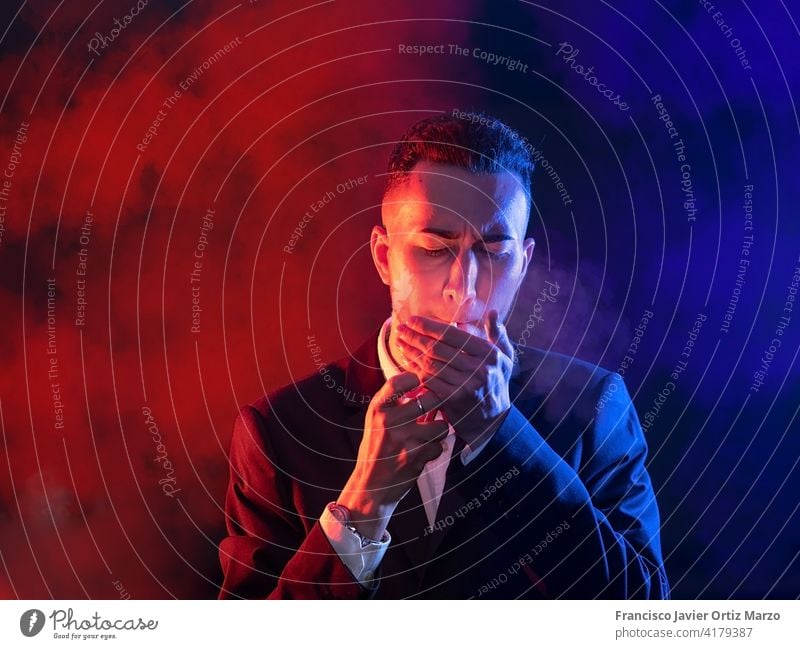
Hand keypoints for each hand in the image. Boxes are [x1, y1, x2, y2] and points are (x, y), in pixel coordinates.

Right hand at [338, 372, 448, 539]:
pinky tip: (423, 452)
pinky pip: (439, 446)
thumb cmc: (375, 449)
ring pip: (440, 425)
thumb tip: (420, 384)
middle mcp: (389, 421)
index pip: (397, 382)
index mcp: (377, 409)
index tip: (418, 382)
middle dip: (435, 405)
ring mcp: (404, 440)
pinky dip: (435, 450)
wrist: (370, 485)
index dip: (413, 379)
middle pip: (429, 400)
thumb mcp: (375, 420)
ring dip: (439, 430)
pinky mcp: (416, 457)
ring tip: (430, 433)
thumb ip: (393, 403)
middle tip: (432, 409)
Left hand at [395, 309, 514, 449]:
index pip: (453, 334)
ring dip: (412, 351)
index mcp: (489, 354)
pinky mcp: (453, 399)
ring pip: (431, 364)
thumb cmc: (496, 384)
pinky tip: (406, 361)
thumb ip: (498, 334)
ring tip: (400, 341)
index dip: (430, 326)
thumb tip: (492, 313)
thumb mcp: (505, 358)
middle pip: (438, 348)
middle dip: (416, 336)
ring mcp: (466, 385)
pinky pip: (429, 380)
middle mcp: (479, 368)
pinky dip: (415, 369)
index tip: (413, 319)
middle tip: (401, 328)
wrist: (493, 421)